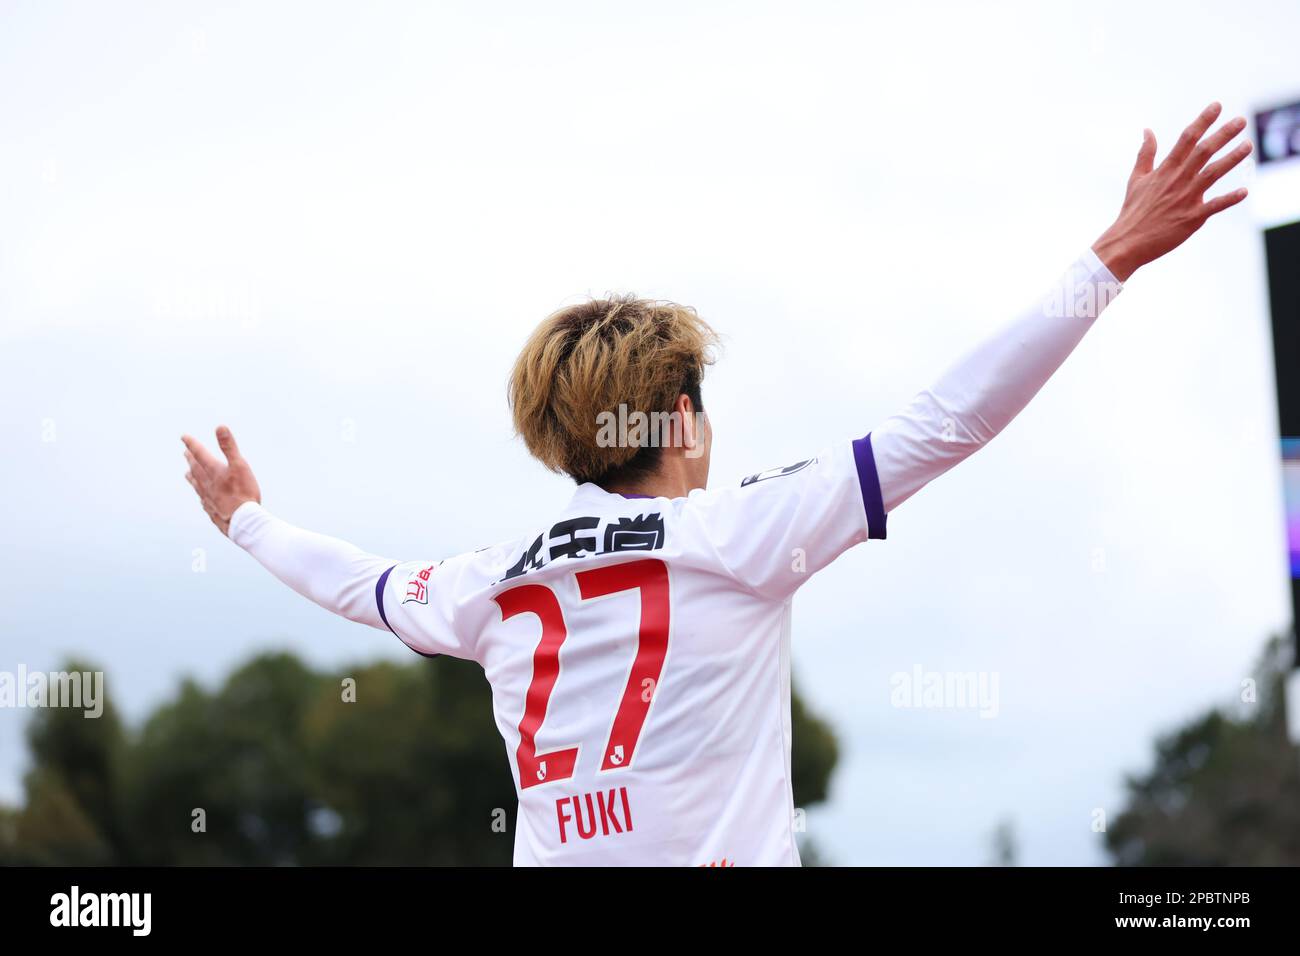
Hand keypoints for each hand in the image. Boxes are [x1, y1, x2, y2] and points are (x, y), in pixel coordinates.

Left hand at [182, 426, 261, 535]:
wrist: (242, 521)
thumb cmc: (243, 492)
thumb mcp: (239, 465)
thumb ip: (229, 446)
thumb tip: (220, 427)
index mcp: (214, 471)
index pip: (199, 454)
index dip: (192, 444)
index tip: (184, 437)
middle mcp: (207, 484)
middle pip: (196, 469)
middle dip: (191, 460)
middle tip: (186, 453)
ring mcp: (208, 498)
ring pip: (196, 485)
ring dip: (192, 477)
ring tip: (187, 473)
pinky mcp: (212, 511)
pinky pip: (203, 500)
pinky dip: (200, 495)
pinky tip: (201, 498)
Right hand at [1093, 102, 1251, 281]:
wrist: (1127, 242)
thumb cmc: (1132, 211)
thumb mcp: (1136, 178)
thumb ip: (1145, 153)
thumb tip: (1147, 130)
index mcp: (1165, 170)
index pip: (1186, 139)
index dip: (1203, 121)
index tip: (1217, 106)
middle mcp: (1177, 181)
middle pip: (1204, 152)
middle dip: (1223, 134)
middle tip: (1241, 121)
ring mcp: (1185, 199)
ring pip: (1213, 174)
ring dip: (1232, 159)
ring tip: (1248, 146)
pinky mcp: (1191, 218)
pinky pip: (1214, 206)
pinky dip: (1229, 199)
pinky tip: (1244, 191)